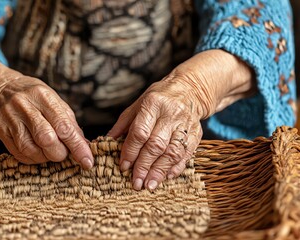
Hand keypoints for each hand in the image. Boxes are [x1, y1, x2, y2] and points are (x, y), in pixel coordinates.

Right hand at [0, 73, 92, 167]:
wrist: (1, 89)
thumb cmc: (35, 97)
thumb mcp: (54, 101)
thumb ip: (69, 123)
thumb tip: (84, 146)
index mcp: (44, 96)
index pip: (64, 126)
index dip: (77, 146)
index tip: (87, 162)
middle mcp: (25, 106)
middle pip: (46, 139)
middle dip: (59, 153)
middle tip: (63, 153)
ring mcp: (10, 118)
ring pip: (30, 149)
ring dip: (45, 157)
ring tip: (49, 152)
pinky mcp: (0, 130)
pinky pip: (18, 153)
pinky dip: (32, 159)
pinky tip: (37, 153)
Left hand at [108, 50, 254, 190]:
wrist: (189, 90)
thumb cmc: (157, 99)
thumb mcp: (137, 105)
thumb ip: (123, 125)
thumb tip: (107, 142)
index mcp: (152, 104)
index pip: (140, 132)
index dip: (131, 151)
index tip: (124, 166)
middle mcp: (171, 114)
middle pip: (156, 145)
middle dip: (144, 166)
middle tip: (136, 182)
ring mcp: (185, 124)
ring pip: (172, 152)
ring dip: (160, 171)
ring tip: (149, 185)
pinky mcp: (196, 133)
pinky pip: (187, 154)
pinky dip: (176, 168)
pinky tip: (166, 177)